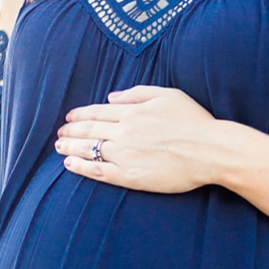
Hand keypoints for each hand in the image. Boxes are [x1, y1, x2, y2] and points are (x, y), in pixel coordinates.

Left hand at [56, 85, 226, 193]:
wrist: (210, 151)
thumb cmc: (194, 122)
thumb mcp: (168, 95)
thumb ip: (137, 93)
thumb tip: (112, 97)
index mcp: (132, 111)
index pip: (98, 111)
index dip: (80, 114)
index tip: (70, 117)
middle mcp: (124, 131)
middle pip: (89, 130)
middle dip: (70, 130)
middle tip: (59, 132)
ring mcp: (125, 154)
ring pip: (89, 150)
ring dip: (70, 147)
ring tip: (59, 146)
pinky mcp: (129, 176)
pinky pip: (98, 171)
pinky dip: (81, 167)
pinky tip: (70, 164)